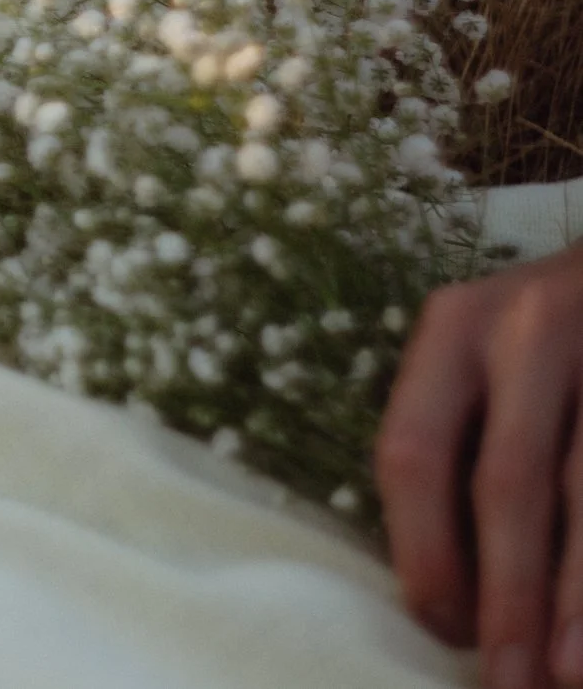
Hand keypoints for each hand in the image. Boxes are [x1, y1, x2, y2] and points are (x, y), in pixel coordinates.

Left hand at [379, 240, 582, 687]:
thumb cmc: (547, 337)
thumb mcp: (486, 360)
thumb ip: (459, 446)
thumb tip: (451, 597)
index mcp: (454, 328)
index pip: (414, 452)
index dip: (423, 553)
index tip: (443, 631)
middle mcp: (528, 327)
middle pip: (510, 482)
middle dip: (509, 595)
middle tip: (509, 680)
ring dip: (580, 594)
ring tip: (569, 672)